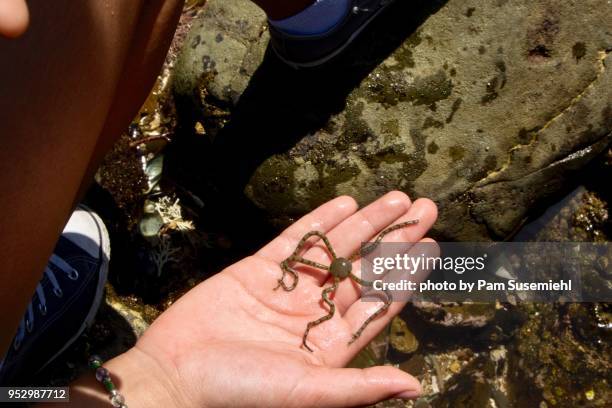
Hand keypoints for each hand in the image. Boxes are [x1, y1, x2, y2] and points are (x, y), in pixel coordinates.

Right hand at [105, 192, 437, 407]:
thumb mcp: (307, 391)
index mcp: (333, 342)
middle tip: (425, 209)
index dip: (407, 273)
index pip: (380, 300)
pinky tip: (345, 204)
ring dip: (367, 222)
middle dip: (396, 238)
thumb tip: (416, 386)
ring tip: (397, 198)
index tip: (431, 246)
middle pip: (365, 267)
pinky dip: (320, 221)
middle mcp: (316, 311)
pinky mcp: (260, 269)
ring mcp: (289, 288)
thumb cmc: (241, 391)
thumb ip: (361, 387)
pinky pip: (296, 240)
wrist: (176, 375)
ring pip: (337, 248)